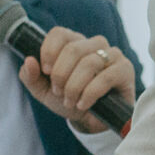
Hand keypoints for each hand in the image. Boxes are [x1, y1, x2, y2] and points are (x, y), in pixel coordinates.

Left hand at [19, 27, 134, 132]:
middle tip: (58, 93)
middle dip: (61, 75)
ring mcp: (112, 54)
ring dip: (74, 87)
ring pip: (89, 63)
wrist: (92, 120)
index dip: (49, 51)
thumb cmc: (69, 100)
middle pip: (73, 49)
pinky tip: (83, 104)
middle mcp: (95, 43)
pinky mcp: (125, 69)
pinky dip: (90, 94)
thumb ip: (31, 77)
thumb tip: (29, 60)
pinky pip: (105, 77)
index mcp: (74, 42)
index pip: (59, 34)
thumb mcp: (44, 91)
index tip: (46, 72)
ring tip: (70, 102)